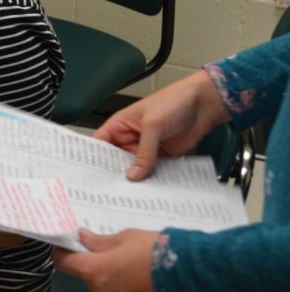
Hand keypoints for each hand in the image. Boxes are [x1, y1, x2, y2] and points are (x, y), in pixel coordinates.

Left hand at [53, 229, 158, 291]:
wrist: (186, 270)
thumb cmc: (155, 251)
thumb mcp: (124, 238)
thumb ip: (99, 241)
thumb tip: (83, 238)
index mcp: (95, 270)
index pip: (63, 262)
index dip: (62, 251)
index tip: (65, 243)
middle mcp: (100, 289)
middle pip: (83, 273)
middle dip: (89, 260)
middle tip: (100, 246)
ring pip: (100, 282)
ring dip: (105, 271)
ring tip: (121, 258)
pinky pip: (114, 288)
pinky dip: (118, 280)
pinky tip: (130, 269)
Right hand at [94, 69, 229, 179]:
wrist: (204, 105)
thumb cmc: (174, 101)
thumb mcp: (154, 125)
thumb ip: (144, 151)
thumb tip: (133, 174)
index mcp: (120, 125)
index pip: (100, 143)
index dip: (93, 157)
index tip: (91, 174)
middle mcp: (130, 138)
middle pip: (116, 160)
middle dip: (115, 173)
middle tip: (112, 190)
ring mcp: (146, 149)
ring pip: (135, 169)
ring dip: (136, 180)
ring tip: (132, 194)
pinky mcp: (162, 157)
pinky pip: (153, 172)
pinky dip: (153, 180)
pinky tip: (152, 189)